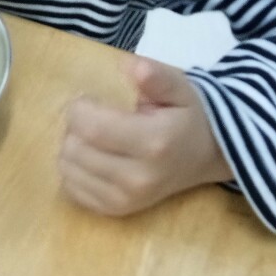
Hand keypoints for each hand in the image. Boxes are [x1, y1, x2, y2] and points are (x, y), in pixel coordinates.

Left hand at [59, 56, 231, 217]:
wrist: (206, 155)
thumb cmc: (187, 115)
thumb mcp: (179, 87)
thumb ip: (155, 75)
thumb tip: (130, 65)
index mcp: (154, 142)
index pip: (90, 126)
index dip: (79, 107)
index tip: (90, 99)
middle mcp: (139, 177)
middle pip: (75, 148)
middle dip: (75, 126)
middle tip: (93, 116)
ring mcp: (127, 199)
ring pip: (68, 168)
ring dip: (73, 146)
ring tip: (95, 136)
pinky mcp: (117, 211)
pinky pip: (72, 189)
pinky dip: (75, 169)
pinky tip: (94, 157)